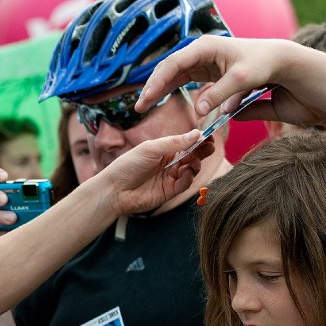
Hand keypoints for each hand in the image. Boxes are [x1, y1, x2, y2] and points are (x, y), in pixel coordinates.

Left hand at [95, 129, 213, 215]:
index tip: (209, 135)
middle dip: (202, 150)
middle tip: (210, 146)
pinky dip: (188, 177)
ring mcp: (170, 177)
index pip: (187, 142)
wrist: (115, 190)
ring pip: (191, 169)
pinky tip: (186, 172)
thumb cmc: (128, 165)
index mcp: (164, 149)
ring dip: (196, 163)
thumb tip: (196, 133)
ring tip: (194, 160)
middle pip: (193, 155)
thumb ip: (174, 142)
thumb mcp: (150, 149)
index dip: (198, 139)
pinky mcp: (170, 191)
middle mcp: (170, 162)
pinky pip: (185, 183)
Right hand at [137, 36, 325, 128]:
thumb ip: (219, 95)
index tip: (147, 99)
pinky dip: (171, 90)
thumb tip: (199, 111)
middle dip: (152, 87)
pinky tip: (160, 101)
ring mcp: (201, 61)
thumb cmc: (262, 64)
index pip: (173, 64)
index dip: (158, 82)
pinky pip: (182, 80)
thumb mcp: (242, 80)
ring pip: (172, 75)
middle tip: (140, 106)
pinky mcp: (206, 71)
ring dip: (158, 90)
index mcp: (205, 47)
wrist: (278, 60)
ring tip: (145, 106)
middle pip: (168, 69)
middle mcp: (200, 52)